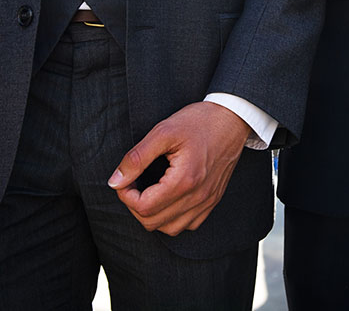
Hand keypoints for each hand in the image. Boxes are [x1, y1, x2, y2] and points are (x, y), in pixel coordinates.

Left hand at [108, 102, 249, 235]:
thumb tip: (115, 182)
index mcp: (184, 181)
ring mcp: (207, 201)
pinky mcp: (213, 200)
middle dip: (135, 205)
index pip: (143, 207)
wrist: (232, 118)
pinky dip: (172, 218)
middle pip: (152, 222)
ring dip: (153, 215)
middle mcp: (197, 197)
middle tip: (134, 183)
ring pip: (170, 229)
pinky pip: (188, 225)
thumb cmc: (199, 121)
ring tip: (149, 191)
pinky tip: (168, 198)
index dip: (125, 195)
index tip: (125, 178)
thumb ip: (137, 158)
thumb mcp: (163, 131)